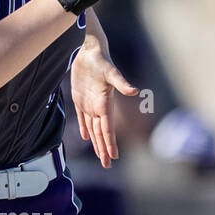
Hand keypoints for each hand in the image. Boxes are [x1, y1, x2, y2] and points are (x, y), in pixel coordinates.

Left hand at [70, 41, 138, 167]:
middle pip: (101, 133)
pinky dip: (84, 128)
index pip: (107, 129)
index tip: (112, 157)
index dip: (109, 143)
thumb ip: (121, 82)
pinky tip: (86, 137)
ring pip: (93, 128)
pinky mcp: (80, 99)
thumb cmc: (100, 59)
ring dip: (96, 142)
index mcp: (105, 104)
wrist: (89, 49)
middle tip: (107, 165)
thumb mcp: (110, 71)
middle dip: (104, 149)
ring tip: (101, 156)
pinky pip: (82, 118)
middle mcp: (98, 107)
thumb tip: (134, 90)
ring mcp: (89, 104)